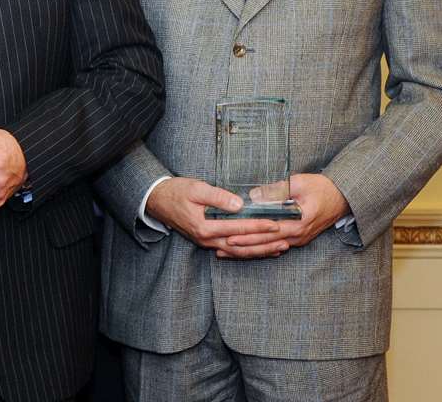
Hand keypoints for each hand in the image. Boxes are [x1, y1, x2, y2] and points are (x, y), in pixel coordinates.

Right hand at [145, 177, 284, 257]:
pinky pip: (231, 250)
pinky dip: (247, 251)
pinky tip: (260, 250)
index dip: (258, 226)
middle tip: (285, 241)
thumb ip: (218, 196)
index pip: (238, 228)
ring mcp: (206, 242)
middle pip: (241, 246)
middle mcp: (206, 239)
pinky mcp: (207, 241)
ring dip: (259, 251)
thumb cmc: (176, 191)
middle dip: (264, 244)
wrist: (156, 200)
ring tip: (279, 248)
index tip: (275, 223)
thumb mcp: (195, 188)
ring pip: (237, 252)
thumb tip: (240, 204)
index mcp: (204, 226)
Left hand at [221, 173, 351, 253]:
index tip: (229, 236)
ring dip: (249, 249)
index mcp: (299, 222)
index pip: (268, 231)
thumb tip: (253, 196)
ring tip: (226, 251)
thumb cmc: (321, 187)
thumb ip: (276, 190)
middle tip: (220, 247)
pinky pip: (276, 244)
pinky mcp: (298, 238)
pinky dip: (260, 246)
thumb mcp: (298, 183)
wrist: (343, 197)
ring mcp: (299, 239)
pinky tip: (245, 248)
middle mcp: (299, 235)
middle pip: (266, 243)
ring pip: (270, 246)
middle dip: (243, 246)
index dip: (249, 235)